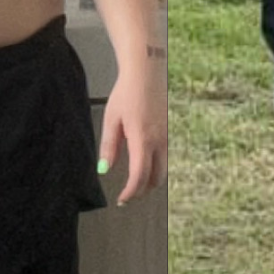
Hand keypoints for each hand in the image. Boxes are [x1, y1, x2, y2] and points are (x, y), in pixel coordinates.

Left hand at [99, 68, 166, 205]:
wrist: (147, 73)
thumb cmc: (127, 94)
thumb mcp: (112, 119)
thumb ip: (109, 146)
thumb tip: (105, 170)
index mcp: (143, 139)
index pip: (139, 175)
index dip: (130, 192)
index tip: (121, 200)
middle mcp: (159, 141)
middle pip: (155, 178)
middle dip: (141, 190)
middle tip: (127, 194)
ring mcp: (166, 137)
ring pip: (162, 169)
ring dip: (149, 180)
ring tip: (133, 182)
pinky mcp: (168, 131)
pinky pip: (164, 157)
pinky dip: (154, 167)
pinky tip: (142, 163)